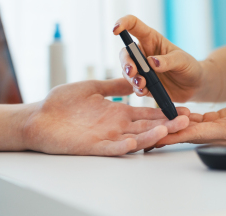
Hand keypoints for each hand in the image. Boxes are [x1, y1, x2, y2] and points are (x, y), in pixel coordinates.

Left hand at [21, 79, 189, 155]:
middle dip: (167, 124)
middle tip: (187, 120)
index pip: (146, 113)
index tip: (182, 109)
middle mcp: (116, 126)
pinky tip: (140, 141)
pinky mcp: (94, 147)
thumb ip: (114, 85)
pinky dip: (128, 146)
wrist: (38, 117)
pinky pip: (114, 148)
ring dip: (153, 135)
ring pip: (136, 139)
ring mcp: (106, 137)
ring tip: (170, 128)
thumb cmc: (62, 103)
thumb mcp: (93, 87)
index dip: (164, 112)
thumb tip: (133, 76)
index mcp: (117, 113)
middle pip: (147, 126)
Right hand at [114, 15, 203, 102]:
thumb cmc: (189, 66)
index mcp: (151, 39)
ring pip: (127, 71)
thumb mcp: (182, 61)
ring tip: (142, 85)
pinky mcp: (144, 84)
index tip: (115, 30)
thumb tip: (151, 62)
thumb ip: (168, 61)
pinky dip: (137, 89)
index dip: (123, 24)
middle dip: (126, 62)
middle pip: (125, 53)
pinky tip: (143, 91)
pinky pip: (134, 86)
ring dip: (131, 78)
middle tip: (132, 71)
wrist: (195, 86)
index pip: (134, 26)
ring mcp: (142, 70)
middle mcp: (143, 53)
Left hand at [156, 84, 225, 144]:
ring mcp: (215, 127)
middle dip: (168, 135)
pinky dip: (179, 120)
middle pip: (188, 135)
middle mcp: (218, 131)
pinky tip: (167, 115)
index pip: (199, 134)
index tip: (162, 137)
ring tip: (151, 127)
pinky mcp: (213, 121)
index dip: (179, 135)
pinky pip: (192, 122)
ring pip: (188, 129)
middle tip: (147, 136)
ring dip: (171, 128)